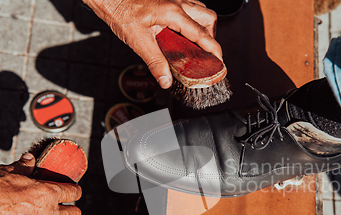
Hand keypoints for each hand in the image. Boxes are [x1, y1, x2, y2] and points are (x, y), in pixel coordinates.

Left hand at [83, 0, 221, 88]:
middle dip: (211, 36)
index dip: (214, 49)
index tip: (219, 60)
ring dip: (203, 27)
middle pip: (208, 18)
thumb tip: (166, 80)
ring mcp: (173, 0)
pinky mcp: (167, 2)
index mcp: (173, 13)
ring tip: (195, 43)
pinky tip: (181, 33)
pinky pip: (189, 8)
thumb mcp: (138, 41)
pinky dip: (191, 21)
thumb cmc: (120, 12)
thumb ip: (155, 62)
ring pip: (200, 11)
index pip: (202, 34)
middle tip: (204, 51)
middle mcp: (177, 4)